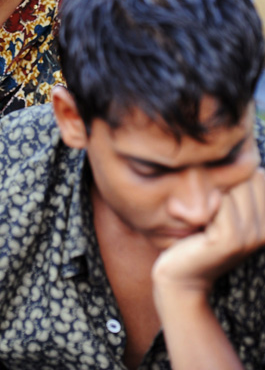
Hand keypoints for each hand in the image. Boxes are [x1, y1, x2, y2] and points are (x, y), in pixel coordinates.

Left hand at [153, 169, 264, 296]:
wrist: (179, 278)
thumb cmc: (194, 238)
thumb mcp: (218, 211)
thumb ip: (233, 188)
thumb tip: (240, 156)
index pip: (260, 175)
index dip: (233, 173)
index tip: (211, 191)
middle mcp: (264, 230)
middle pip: (249, 177)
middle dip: (222, 179)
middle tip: (199, 200)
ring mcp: (251, 236)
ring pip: (235, 186)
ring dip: (210, 189)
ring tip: (194, 209)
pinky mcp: (230, 240)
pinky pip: (221, 202)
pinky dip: (202, 201)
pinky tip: (186, 216)